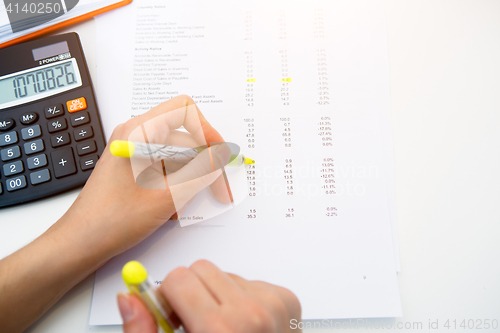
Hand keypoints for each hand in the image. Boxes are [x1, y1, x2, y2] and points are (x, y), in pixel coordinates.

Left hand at [51, 95, 231, 263]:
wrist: (82, 242)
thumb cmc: (112, 220)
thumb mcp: (166, 197)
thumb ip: (200, 173)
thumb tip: (221, 156)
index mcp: (139, 133)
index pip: (184, 110)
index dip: (207, 129)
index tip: (218, 154)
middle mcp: (136, 136)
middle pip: (184, 138)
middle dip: (203, 164)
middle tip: (218, 191)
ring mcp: (135, 151)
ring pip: (178, 156)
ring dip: (189, 180)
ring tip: (182, 206)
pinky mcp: (135, 167)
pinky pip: (166, 168)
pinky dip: (176, 185)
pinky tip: (171, 208)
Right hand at [118, 260, 301, 332]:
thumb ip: (144, 332)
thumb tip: (129, 298)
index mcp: (219, 331)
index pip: (178, 278)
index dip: (168, 298)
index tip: (171, 315)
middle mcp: (251, 314)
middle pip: (200, 269)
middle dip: (191, 293)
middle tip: (195, 323)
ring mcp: (273, 305)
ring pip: (225, 274)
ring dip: (218, 296)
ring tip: (223, 329)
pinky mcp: (287, 300)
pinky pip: (250, 281)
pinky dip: (242, 299)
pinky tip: (243, 327)